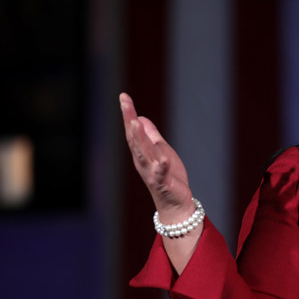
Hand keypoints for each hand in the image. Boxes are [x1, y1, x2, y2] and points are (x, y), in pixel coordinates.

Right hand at [119, 92, 194, 222]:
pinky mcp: (163, 183)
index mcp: (142, 152)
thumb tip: (140, 118)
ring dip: (139, 139)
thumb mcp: (160, 150)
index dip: (128, 113)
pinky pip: (161, 174)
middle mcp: (142, 161)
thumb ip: (151, 135)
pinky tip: (162, 158)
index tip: (123, 96)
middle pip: (134, 139)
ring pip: (143, 154)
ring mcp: (151, 172)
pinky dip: (161, 166)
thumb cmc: (167, 176)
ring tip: (136, 123)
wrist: (175, 202)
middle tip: (125, 103)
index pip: (133, 130)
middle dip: (129, 120)